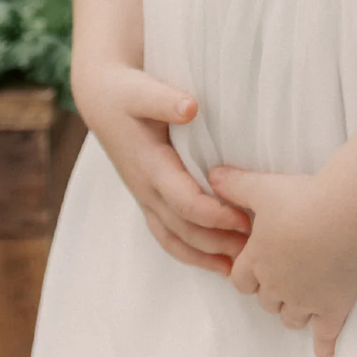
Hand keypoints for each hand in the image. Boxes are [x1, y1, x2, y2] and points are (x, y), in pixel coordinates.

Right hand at [73, 62, 251, 277]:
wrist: (101, 100)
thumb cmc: (126, 94)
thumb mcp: (142, 91)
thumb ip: (165, 99)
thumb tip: (191, 107)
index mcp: (149, 165)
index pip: (184, 201)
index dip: (214, 213)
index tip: (244, 216)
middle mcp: (146, 188)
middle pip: (183, 228)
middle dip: (218, 241)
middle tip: (255, 247)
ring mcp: (146, 197)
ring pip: (174, 239)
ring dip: (206, 255)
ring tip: (239, 266)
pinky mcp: (150, 199)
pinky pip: (168, 236)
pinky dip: (191, 253)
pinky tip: (217, 262)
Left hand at [208, 167, 356, 356]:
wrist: (344, 214)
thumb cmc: (303, 198)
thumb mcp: (262, 186)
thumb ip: (235, 184)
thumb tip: (212, 176)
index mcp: (258, 259)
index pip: (240, 279)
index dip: (246, 273)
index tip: (253, 268)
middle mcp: (278, 285)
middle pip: (265, 300)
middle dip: (269, 291)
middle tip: (280, 278)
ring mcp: (306, 299)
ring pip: (290, 317)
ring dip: (292, 311)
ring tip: (299, 303)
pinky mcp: (333, 307)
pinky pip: (325, 334)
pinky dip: (323, 344)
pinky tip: (323, 351)